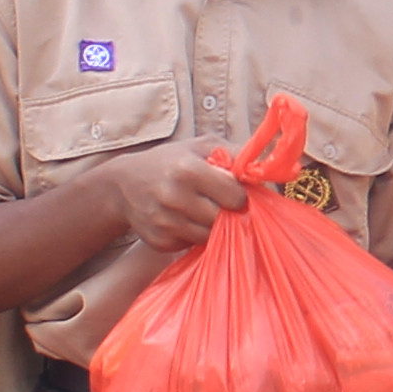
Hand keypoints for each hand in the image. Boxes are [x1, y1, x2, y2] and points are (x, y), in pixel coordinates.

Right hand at [108, 138, 248, 254]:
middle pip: (224, 219)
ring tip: (204, 211)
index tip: (235, 192)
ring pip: (210, 236)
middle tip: (222, 204)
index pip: (235, 195)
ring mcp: (166, 223)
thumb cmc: (169, 161)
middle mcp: (175, 198)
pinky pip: (192, 245)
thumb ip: (235, 152)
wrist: (123, 185)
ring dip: (213, 227)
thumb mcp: (200, 146)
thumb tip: (270, 163)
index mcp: (188, 170)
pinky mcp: (160, 242)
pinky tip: (186, 221)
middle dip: (229, 213)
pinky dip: (195, 236)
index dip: (240, 195)